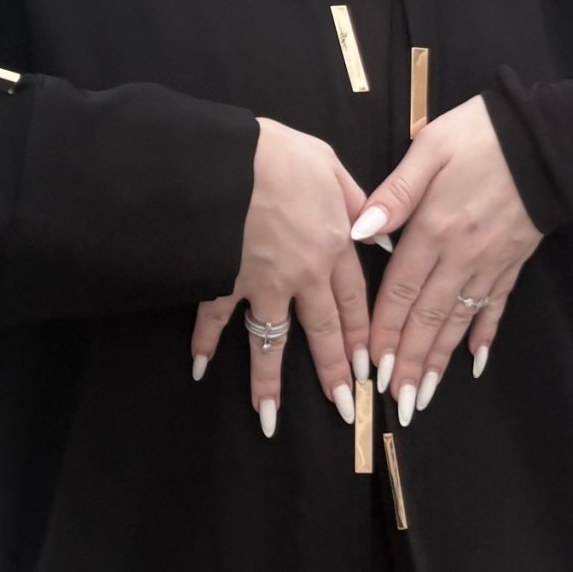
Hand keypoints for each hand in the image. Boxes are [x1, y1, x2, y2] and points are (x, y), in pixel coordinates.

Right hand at [192, 118, 369, 435]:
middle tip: (343, 407)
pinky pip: (213, 319)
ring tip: (271, 419)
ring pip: (271, 340)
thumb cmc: (277, 152)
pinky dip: (202, 342)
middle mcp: (303, 272)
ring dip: (270, 382)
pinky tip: (198, 367)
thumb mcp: (327, 162)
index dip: (362, 335)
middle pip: (323, 330)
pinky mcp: (223, 280)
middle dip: (333, 372)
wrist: (224, 160)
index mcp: (333, 242)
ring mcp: (262, 282)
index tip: (368, 368)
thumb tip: (374, 228)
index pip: (355, 299)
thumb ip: (353, 197)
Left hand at [349, 95, 538, 421]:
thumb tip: (359, 230)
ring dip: (440, 359)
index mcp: (434, 228)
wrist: (551, 137)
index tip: (372, 367)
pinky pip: (497, 306)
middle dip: (410, 363)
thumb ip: (395, 193)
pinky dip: (486, 334)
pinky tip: (476, 360)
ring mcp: (490, 263)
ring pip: (459, 320)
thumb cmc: (483, 134)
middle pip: (428, 317)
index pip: (401, 290)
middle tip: (397, 402)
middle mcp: (461, 255)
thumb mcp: (431, 148)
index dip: (384, 330)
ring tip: (425, 395)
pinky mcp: (513, 261)